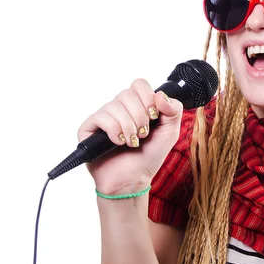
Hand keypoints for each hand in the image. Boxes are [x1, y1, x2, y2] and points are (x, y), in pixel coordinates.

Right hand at [78, 79, 182, 195]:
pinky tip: (117, 143)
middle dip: (140, 117)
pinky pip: (101, 117)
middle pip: (127, 94)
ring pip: (115, 106)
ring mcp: (104, 117)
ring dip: (129, 127)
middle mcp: (119, 108)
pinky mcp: (89, 128)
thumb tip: (161, 94)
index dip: (147, 98)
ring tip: (132, 142)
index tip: (153, 116)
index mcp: (137, 105)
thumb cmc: (149, 156)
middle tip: (143, 134)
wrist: (133, 179)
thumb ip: (173, 111)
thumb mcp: (169, 132)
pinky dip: (114, 131)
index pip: (139, 84)